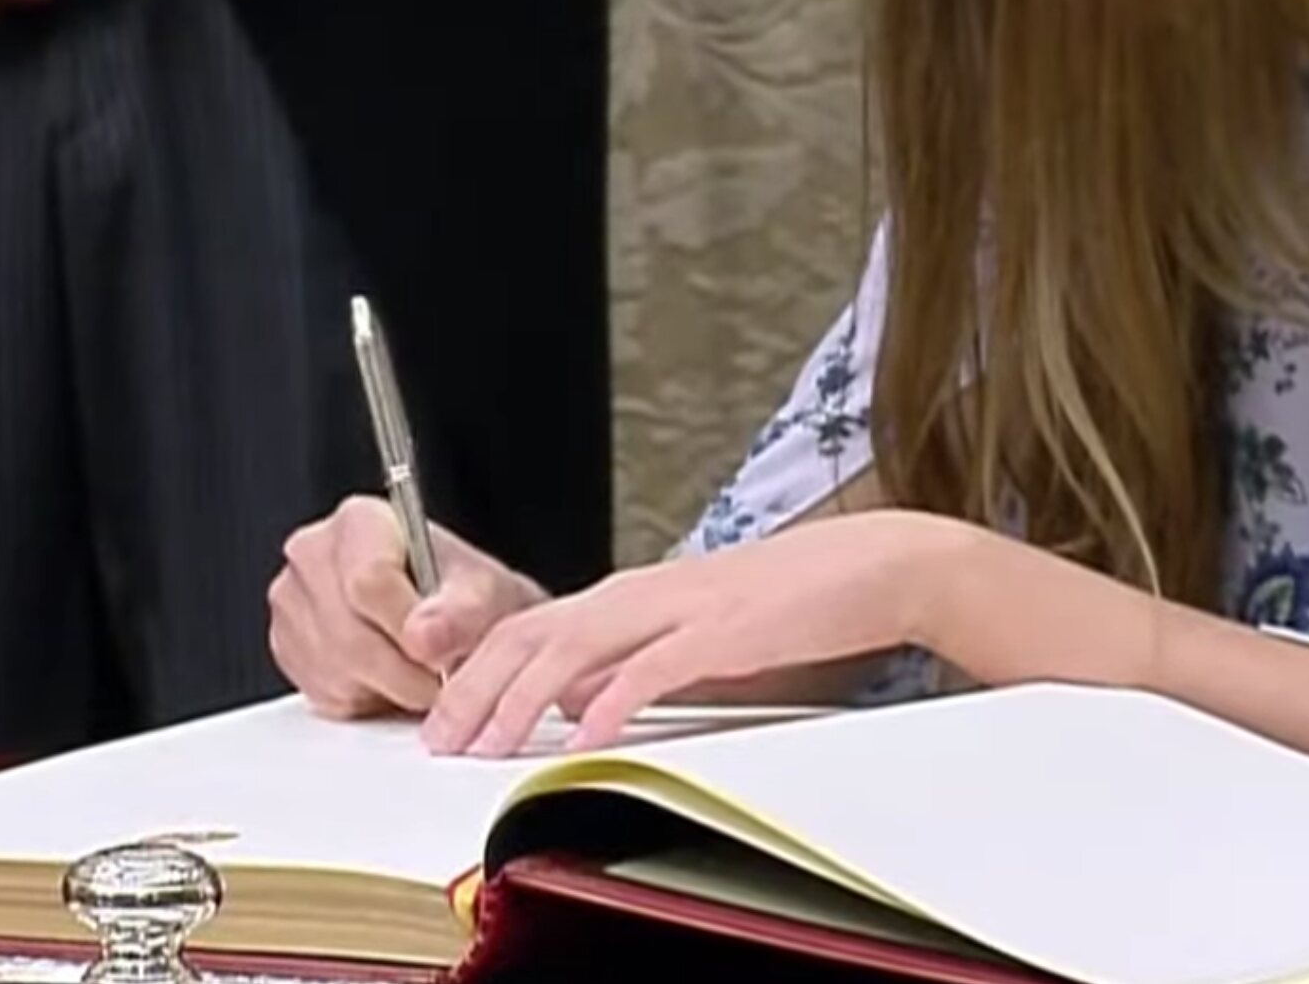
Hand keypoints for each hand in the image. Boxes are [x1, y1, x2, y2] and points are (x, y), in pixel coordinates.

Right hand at [268, 496, 547, 719]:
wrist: (448, 620)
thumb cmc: (461, 597)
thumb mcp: (485, 593)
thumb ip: (462, 611)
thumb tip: (423, 636)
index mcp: (360, 520)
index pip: (369, 578)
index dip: (408, 625)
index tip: (439, 649)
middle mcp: (314, 553)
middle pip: (349, 633)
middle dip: (405, 669)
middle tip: (440, 676)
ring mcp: (292, 602)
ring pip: (336, 669)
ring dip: (388, 687)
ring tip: (418, 672)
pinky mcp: (286, 649)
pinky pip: (324, 693)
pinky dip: (364, 699)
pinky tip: (387, 678)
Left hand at [421, 512, 971, 756]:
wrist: (868, 565)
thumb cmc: (789, 599)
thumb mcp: (691, 630)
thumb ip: (631, 657)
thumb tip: (572, 694)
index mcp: (632, 594)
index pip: (528, 627)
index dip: (475, 671)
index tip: (441, 718)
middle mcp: (643, 594)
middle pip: (533, 635)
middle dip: (476, 689)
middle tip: (440, 738)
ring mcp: (680, 608)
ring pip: (577, 647)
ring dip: (523, 699)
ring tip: (489, 742)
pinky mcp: (724, 632)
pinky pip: (654, 667)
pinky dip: (612, 698)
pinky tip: (583, 733)